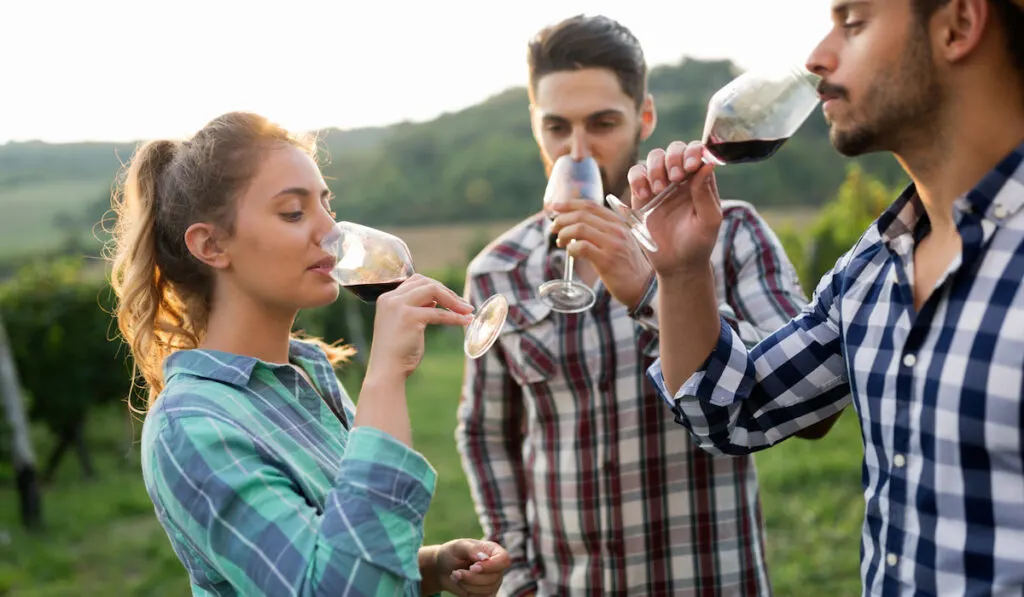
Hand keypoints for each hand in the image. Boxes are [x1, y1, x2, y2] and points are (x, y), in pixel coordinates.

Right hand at [366, 274, 473, 378]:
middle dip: (447, 292)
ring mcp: (399, 306)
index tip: (451, 299)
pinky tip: (466, 321)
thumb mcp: (404, 324)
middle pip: (425, 282)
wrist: (386, 371)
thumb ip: (415, 309)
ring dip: (454, 300)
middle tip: (463, 305)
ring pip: (433, 291)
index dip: (436, 287)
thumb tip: (435, 300)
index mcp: (387, 298)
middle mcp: (391, 298)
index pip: (415, 281)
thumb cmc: (397, 352)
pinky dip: (455, 316)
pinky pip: (439, 313)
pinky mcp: (410, 318)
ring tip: (468, 310)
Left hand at [435, 539, 510, 596]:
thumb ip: (472, 549)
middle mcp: (497, 567)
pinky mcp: (486, 594)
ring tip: (456, 575)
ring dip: (467, 585)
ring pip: (487, 590)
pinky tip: (460, 584)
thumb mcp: (459, 546)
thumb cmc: (452, 553)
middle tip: (456, 572)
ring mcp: (493, 582)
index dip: (490, 566)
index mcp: (494, 551)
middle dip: (471, 578)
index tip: (473, 567)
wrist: (443, 569)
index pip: (504, 560)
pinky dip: (468, 593)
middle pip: (493, 578)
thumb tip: (484, 558)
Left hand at [549, 198, 652, 308]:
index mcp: (619, 222)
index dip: (569, 204)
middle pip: (582, 215)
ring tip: (560, 241)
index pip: (590, 205)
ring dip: (564, 233)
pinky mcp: (607, 260)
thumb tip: (575, 224)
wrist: (643, 286)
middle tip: (553, 227)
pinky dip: (571, 248)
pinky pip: (582, 247)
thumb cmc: (627, 265)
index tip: (554, 208)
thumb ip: (603, 230)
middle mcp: (617, 229)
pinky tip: (570, 252)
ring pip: (580, 228)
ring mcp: (613, 244)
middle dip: (562, 219)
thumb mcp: (620, 240)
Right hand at [628, 141, 722, 276]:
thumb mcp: (709, 221)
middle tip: (675, 177)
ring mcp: (660, 185)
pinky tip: (644, 195)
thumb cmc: (699, 243)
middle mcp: (681, 178)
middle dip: (674, 157)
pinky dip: (638, 178)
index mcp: (700, 180)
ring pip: (654, 157)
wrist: (677, 265)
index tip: (691, 166)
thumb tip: (707, 164)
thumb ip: (706, 193)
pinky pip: (635, 174)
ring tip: (658, 189)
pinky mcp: (641, 195)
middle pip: (674, 149)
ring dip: (656, 167)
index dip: (693, 152)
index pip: (698, 152)